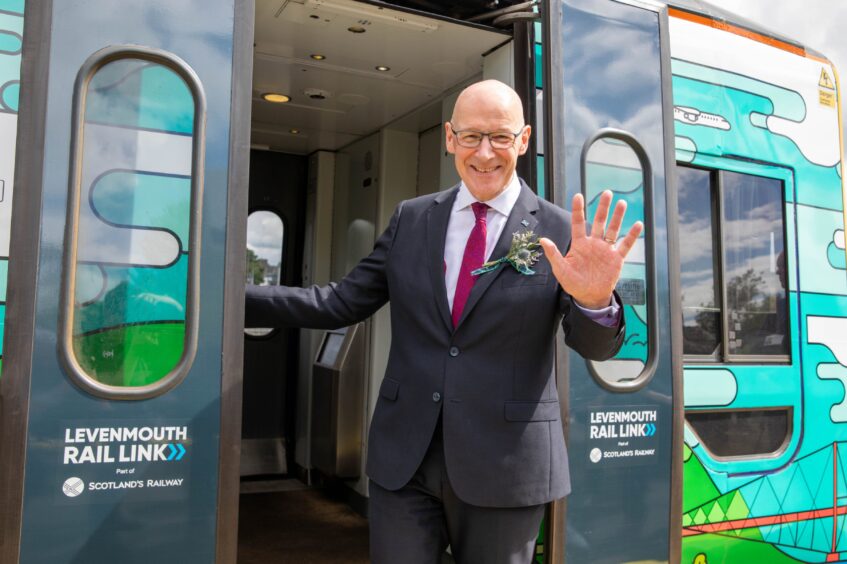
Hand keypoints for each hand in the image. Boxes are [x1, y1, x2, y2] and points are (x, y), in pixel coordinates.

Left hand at [539, 190, 642, 308]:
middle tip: (607, 193)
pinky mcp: (616, 259)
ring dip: (617, 217)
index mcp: (579, 244)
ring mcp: (606, 250)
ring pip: (613, 229)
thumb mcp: (561, 269)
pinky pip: (625, 245)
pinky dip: (632, 236)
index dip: (578, 209)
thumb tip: (543, 240)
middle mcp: (593, 243)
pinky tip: (638, 224)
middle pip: (599, 221)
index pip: (578, 222)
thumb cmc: (573, 283)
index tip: (578, 196)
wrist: (589, 296)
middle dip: (603, 207)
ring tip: (622, 203)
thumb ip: (553, 254)